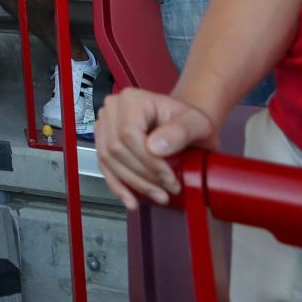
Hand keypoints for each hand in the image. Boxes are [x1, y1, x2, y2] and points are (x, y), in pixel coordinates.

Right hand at [95, 87, 216, 210]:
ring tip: (158, 197)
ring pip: (109, 160)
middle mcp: (112, 108)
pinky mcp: (103, 141)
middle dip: (142, 176)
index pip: (129, 134)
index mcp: (132, 99)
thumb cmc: (190, 122)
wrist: (184, 125)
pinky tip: (131, 201)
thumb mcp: (197, 123)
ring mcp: (105, 125)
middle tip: (167, 191)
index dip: (148, 161)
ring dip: (133, 184)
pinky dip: (117, 186)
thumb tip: (154, 147)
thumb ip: (180, 131)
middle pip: (116, 149)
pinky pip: (104, 166)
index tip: (170, 179)